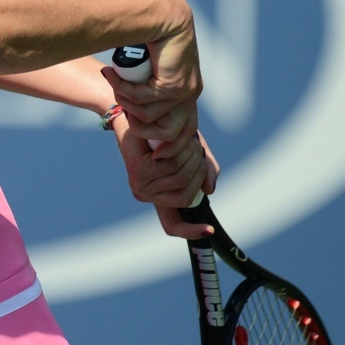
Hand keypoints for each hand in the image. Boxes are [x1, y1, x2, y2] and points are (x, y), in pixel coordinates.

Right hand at [101, 21, 201, 138]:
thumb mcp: (146, 70)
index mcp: (187, 92)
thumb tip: (126, 111)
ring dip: (126, 103)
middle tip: (119, 103)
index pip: (182, 134)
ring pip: (149, 119)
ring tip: (114, 80)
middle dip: (138, 127)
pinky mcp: (174, 86)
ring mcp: (184, 92)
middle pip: (168, 136)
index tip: (149, 151)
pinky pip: (143, 101)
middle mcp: (189, 95)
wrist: (158, 11)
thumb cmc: (146, 37)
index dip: (164, 144)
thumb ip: (143, 88)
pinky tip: (113, 74)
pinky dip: (124, 91)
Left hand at [113, 117, 218, 239]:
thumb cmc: (164, 134)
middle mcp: (146, 194)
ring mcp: (141, 185)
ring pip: (181, 178)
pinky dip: (181, 150)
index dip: (191, 231)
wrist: (135, 114)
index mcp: (157, 195)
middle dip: (199, 168)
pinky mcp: (138, 171)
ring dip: (191, 156)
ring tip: (188, 140)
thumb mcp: (191, 152)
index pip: (172, 225)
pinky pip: (172, 166)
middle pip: (187, 193)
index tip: (209, 231)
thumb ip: (203, 169)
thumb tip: (209, 190)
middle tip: (195, 146)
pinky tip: (182, 140)